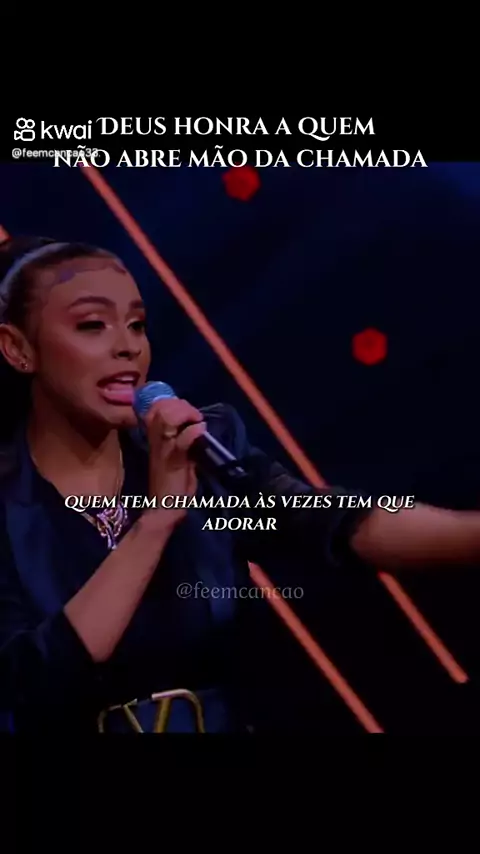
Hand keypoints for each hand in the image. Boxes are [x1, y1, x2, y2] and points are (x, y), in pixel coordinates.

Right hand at [143, 397, 205, 528]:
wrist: (166, 508)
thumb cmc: (173, 484)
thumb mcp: (179, 458)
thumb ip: (184, 442)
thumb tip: (195, 427)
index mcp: (155, 440)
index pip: (155, 410)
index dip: (170, 402)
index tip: (187, 409)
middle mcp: (156, 442)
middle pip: (160, 410)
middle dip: (180, 405)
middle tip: (195, 415)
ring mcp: (163, 451)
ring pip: (167, 421)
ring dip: (185, 414)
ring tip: (197, 420)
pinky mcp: (173, 463)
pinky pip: (180, 443)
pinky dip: (192, 433)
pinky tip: (200, 429)